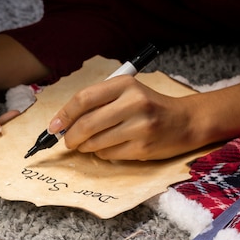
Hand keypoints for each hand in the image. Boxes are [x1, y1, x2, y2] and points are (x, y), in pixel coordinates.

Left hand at [48, 76, 199, 160]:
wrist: (185, 121)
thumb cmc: (150, 107)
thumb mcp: (127, 93)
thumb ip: (99, 102)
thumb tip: (64, 123)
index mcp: (126, 84)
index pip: (84, 99)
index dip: (64, 115)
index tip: (54, 126)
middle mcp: (134, 103)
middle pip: (87, 123)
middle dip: (70, 136)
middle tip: (67, 141)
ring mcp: (140, 127)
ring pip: (96, 142)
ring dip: (84, 147)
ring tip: (86, 144)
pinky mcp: (143, 147)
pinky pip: (109, 154)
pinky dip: (101, 154)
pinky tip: (106, 148)